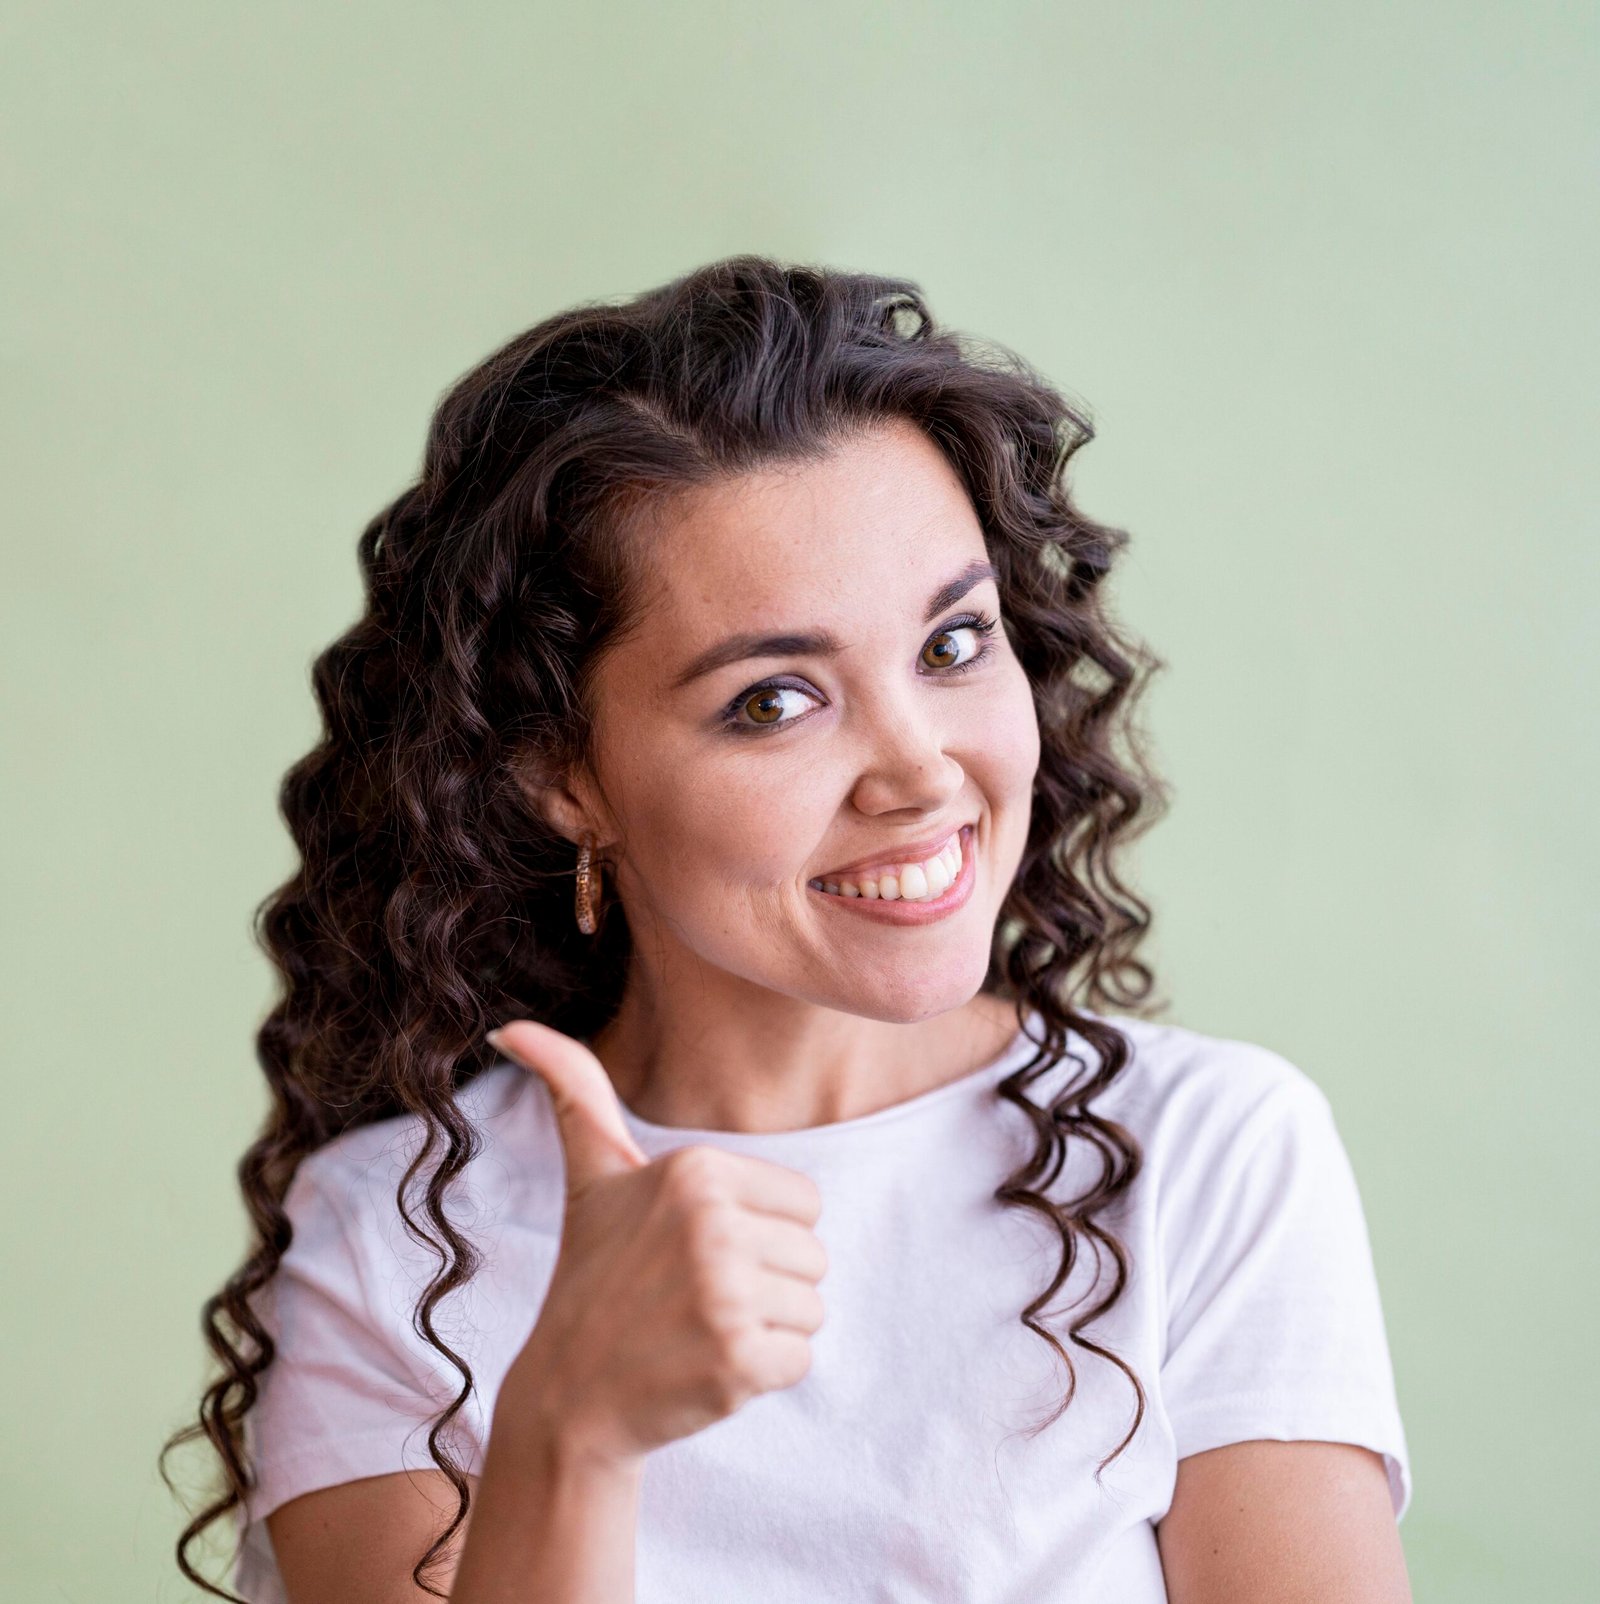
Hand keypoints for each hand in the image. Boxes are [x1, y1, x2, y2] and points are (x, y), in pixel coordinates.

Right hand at [484, 1020, 828, 1469]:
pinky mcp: (737, 1360)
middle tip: (694, 1299)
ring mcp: (724, 1293)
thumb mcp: (592, 1174)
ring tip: (698, 1331)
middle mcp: (713, 1223)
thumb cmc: (593, 1276)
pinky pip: (801, 1359)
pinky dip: (762, 1374)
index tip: (696, 1254)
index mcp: (697, 1169)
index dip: (760, 1234)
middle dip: (766, 1284)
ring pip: (811, 1308)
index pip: (804, 1202)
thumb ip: (575, 1088)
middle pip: (813, 1255)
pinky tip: (705, 1368)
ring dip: (766, 1330)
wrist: (568, 1397)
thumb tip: (511, 1026)